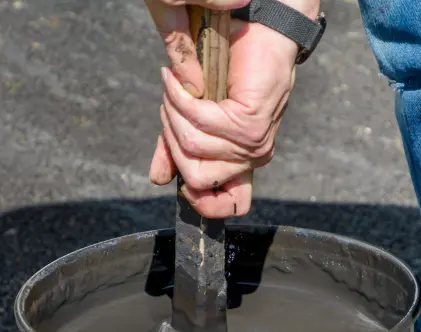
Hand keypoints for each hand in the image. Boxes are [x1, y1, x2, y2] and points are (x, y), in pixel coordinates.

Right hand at [145, 0, 318, 218]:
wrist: (262, 37)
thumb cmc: (231, 72)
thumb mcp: (198, 116)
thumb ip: (177, 148)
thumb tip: (158, 178)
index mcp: (243, 162)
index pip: (232, 205)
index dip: (205, 204)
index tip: (178, 183)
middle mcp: (253, 158)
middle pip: (195, 177)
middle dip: (171, 142)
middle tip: (170, 107)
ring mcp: (254, 143)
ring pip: (193, 147)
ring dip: (172, 113)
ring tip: (174, 86)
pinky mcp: (250, 122)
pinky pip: (200, 120)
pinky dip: (179, 98)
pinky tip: (177, 80)